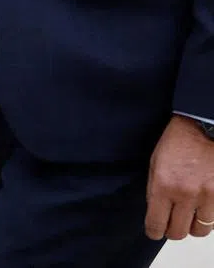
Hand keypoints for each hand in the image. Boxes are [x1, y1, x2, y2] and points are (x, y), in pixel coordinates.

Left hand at [145, 115, 213, 240]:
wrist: (202, 129)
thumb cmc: (176, 143)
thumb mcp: (155, 162)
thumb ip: (154, 189)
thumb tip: (154, 212)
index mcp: (163, 184)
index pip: (156, 222)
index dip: (153, 231)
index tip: (153, 231)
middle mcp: (184, 195)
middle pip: (177, 232)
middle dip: (171, 231)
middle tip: (170, 224)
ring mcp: (206, 197)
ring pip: (198, 231)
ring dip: (191, 226)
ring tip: (187, 215)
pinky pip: (213, 221)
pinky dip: (206, 218)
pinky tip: (200, 207)